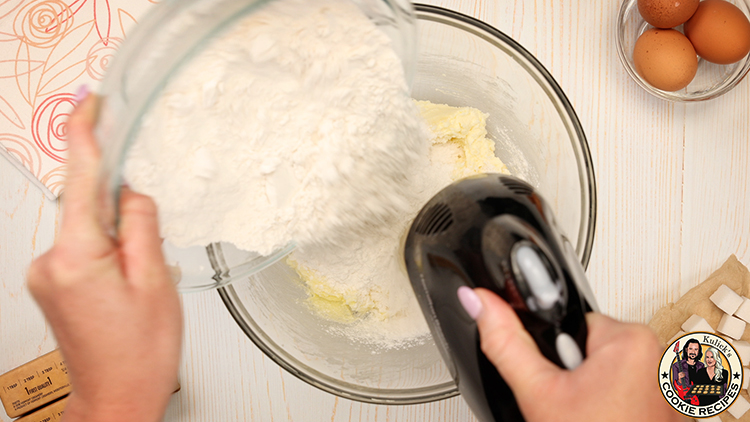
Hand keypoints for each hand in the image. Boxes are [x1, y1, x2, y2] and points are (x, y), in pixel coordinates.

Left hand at [27, 93, 182, 421]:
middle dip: (123, 212)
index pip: (80, 177)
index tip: (89, 101)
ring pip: (88, 227)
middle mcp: (50, 261)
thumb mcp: (155, 280)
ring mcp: (45, 273)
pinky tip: (126, 282)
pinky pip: (82, 246)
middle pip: (87, 204)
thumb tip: (132, 190)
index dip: (85, 132)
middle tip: (149, 252)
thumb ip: (142, 224)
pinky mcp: (50, 283)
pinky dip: (107, 250)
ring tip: (140, 280)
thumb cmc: (139, 352)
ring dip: (118, 238)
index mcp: (77, 256)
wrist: (116, 396)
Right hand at [459, 287, 683, 421]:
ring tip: (580, 413)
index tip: (551, 366)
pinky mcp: (662, 399)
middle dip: (567, 368)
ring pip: (599, 365)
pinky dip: (603, 397)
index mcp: (629, 339)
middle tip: (565, 399)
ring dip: (583, 385)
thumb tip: (478, 300)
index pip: (569, 317)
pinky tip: (594, 416)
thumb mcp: (538, 392)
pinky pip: (619, 381)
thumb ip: (505, 342)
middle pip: (584, 341)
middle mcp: (655, 353)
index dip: (550, 345)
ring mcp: (662, 379)